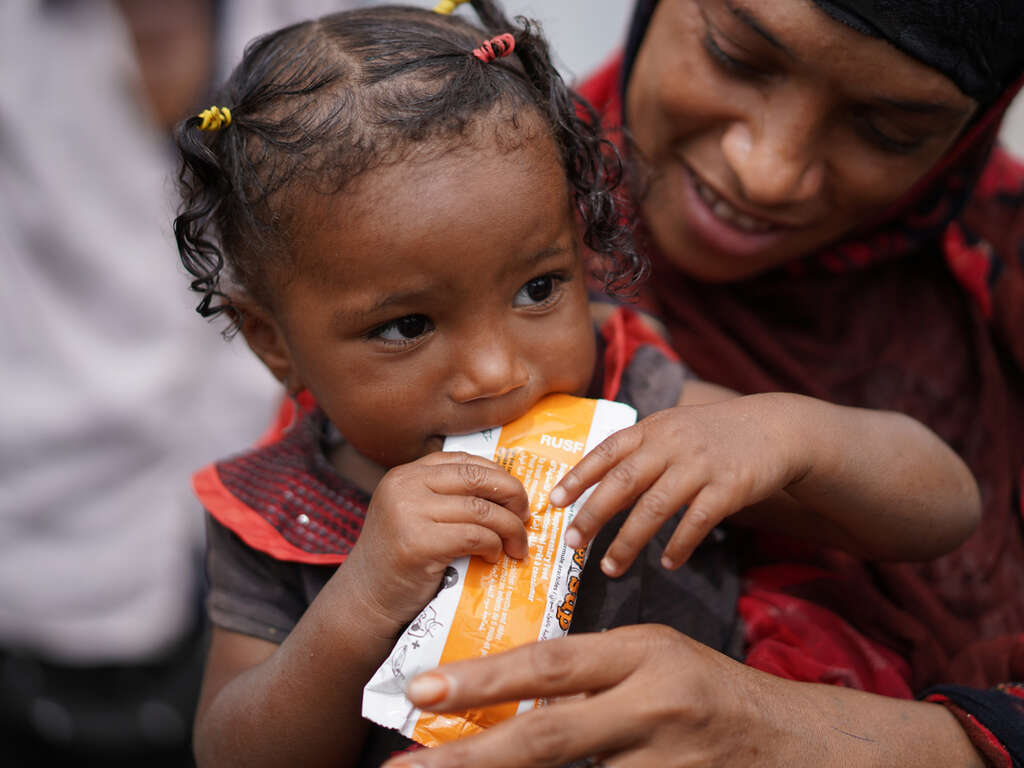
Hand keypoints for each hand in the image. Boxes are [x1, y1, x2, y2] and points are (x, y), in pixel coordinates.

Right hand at [343, 451, 529, 633]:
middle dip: (513, 496)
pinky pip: (475, 536)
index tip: (516, 498)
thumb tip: (508, 492)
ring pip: (482, 510)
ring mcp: (409, 512)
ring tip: (517, 546)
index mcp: (407, 474)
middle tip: (526, 518)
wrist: (364, 601)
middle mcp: (405, 485)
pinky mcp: (418, 543)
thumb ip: (447, 498)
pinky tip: (494, 557)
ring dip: (510, 529)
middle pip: (479, 478)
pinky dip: (494, 546)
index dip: (500, 476)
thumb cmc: (400, 562)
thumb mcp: (416, 516)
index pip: (466, 461)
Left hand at [380, 626, 984, 767]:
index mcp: (641, 652)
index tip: (421, 690)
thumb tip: (509, 697)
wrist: (800, 742)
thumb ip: (589, 677)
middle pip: (548, 734)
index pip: (548, 663)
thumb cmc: (712, 692)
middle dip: (471, 756)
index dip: (481, 679)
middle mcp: (652, 704)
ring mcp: (668, 759)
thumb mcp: (653, 661)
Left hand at [552, 395, 807, 575]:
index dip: (578, 477)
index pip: (606, 452)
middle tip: (572, 544)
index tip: (553, 503)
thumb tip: (592, 484)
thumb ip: (636, 451)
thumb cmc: (711, 435)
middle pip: (623, 482)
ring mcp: (700, 465)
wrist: (775, 429)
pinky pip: (697, 522)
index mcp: (652, 429)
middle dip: (593, 515)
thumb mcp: (671, 429)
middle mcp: (671, 444)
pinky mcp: (729, 487)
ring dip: (629, 541)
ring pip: (655, 507)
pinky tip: (667, 564)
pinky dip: (679, 545)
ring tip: (610, 568)